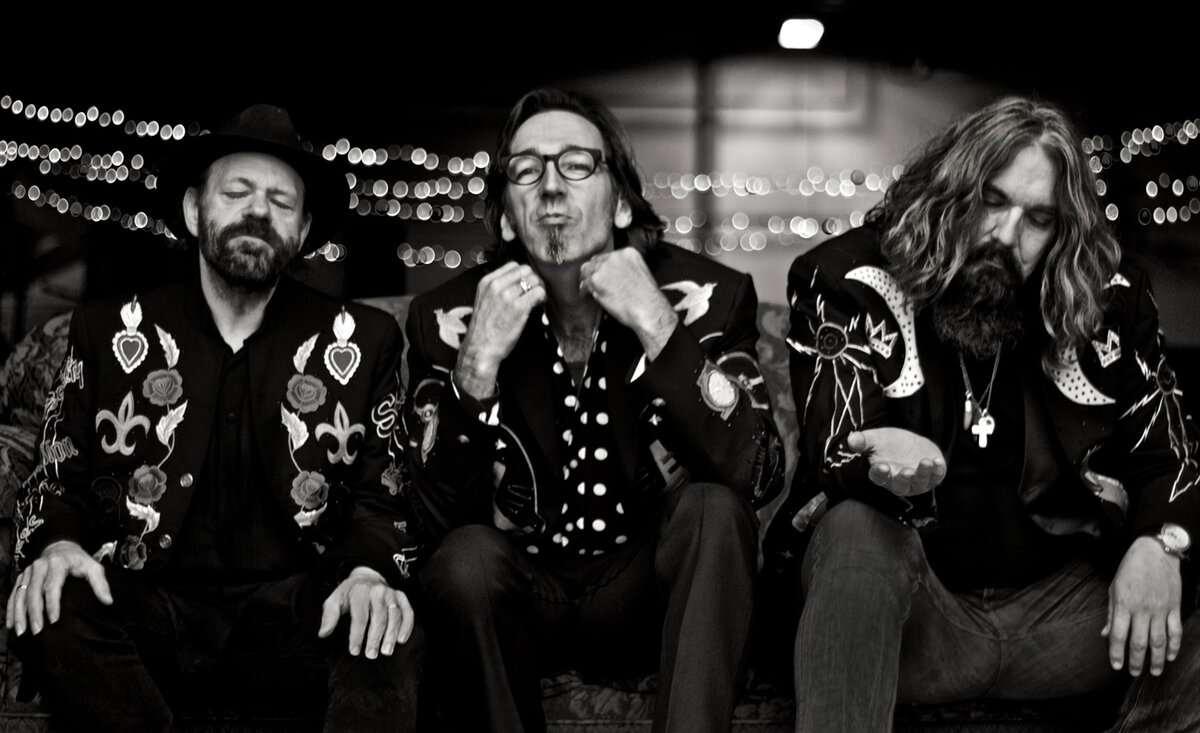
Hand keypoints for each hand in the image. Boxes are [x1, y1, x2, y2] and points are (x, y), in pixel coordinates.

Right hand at [6, 540, 111, 635]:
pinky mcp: (22, 577)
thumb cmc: (78, 560)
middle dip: (34, 613)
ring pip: (20, 594)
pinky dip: (11, 610)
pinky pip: (14, 594)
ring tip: (21, 631)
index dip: (52, 604)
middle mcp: (40, 567)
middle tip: (37, 630)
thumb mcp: (93, 567)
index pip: (52, 586)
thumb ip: (100, 584)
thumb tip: (108, 601)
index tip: (54, 620)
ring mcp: (28, 572)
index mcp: (57, 564)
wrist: (60, 547)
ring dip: (19, 614)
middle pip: (34, 592)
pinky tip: (11, 624)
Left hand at [318, 566, 413, 658]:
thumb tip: (323, 633)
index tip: (354, 651)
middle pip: (379, 617)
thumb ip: (329, 616)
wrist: (367, 577)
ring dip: (391, 635)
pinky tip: (401, 640)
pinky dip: (407, 626)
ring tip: (386, 651)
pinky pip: (408, 612)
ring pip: (394, 616)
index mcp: (359, 591)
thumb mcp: (334, 600)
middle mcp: (378, 591)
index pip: (360, 616)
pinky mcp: (401, 597)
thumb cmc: (349, 594)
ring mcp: (391, 594)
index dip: (357, 635)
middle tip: (371, 655)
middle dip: (375, 638)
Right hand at [455, 262, 544, 398]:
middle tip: (534, 291)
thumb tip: (519, 281)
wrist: (480, 348)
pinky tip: (538, 305)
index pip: (513, 265)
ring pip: (534, 280)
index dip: (523, 274)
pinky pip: (538, 293)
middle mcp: (496, 286)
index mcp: (487, 282)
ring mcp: (507, 296)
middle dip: (533, 279)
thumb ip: (498, 288)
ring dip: (539, 289)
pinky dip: (542, 297)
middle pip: (525, 270)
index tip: (525, 284)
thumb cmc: (484, 328)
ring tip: (537, 299)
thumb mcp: (485, 300)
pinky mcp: (519, 308)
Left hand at [579, 248, 677, 358]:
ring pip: (587, 270)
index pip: (608, 256)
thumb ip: (626, 269)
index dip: (604, 267)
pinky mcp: (596, 280)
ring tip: (588, 289)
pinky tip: (587, 296)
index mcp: (628, 252)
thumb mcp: (641, 273)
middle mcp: (615, 256)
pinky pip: (584, 285)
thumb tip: (613, 275)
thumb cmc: (647, 298)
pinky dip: (584, 292)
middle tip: (592, 282)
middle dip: (593, 272)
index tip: (602, 274)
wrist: (648, 309)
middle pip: (595, 261)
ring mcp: (604, 267)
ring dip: (587, 280)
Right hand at [845, 428, 945, 495]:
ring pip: (920, 483)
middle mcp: (899, 482)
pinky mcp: (932, 476)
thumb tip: (851, 440)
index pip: (879, 477)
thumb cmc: (890, 444)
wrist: (911, 445)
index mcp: (883, 474)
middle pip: (900, 486)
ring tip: (925, 462)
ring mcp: (917, 482)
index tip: (882, 466)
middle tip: (907, 471)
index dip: (881, 473)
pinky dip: (938, 471)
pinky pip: (936, 477)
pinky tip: (937, 461)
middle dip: (904, 479)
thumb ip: (864, 441)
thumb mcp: (876, 439)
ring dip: (923, 474)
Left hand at [1103, 536, 1182, 676]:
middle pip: (1139, 642)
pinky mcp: (1174, 607)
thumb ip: (1111, 614)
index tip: (1116, 666)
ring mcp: (1160, 609)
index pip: (1118, 635)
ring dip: (1157, 659)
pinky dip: (1174, 645)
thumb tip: (1105, 634)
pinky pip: (1175, 631)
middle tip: (1134, 673)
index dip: (1116, 653)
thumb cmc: (1130, 569)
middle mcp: (1142, 609)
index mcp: (1123, 604)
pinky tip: (1171, 656)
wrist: (1155, 552)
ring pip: (1159, 640)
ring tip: (1154, 671)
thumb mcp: (1114, 588)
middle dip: (1136, 660)